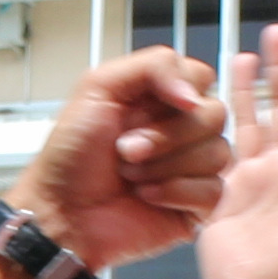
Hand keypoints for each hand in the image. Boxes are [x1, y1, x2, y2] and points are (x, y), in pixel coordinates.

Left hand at [15, 48, 229, 271]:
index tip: (142, 108)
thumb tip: (195, 93)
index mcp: (162, 98)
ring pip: (217, 153)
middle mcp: (182, 130)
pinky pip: (214, 190)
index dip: (179, 91)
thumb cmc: (70, 156)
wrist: (60, 212)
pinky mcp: (196, 206)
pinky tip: (146, 197)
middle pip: (215, 115)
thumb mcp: (98, 87)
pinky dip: (174, 192)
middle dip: (165, 135)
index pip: (202, 78)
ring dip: (164, 166)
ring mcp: (192, 169)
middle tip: (126, 149)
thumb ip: (153, 66)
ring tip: (130, 176)